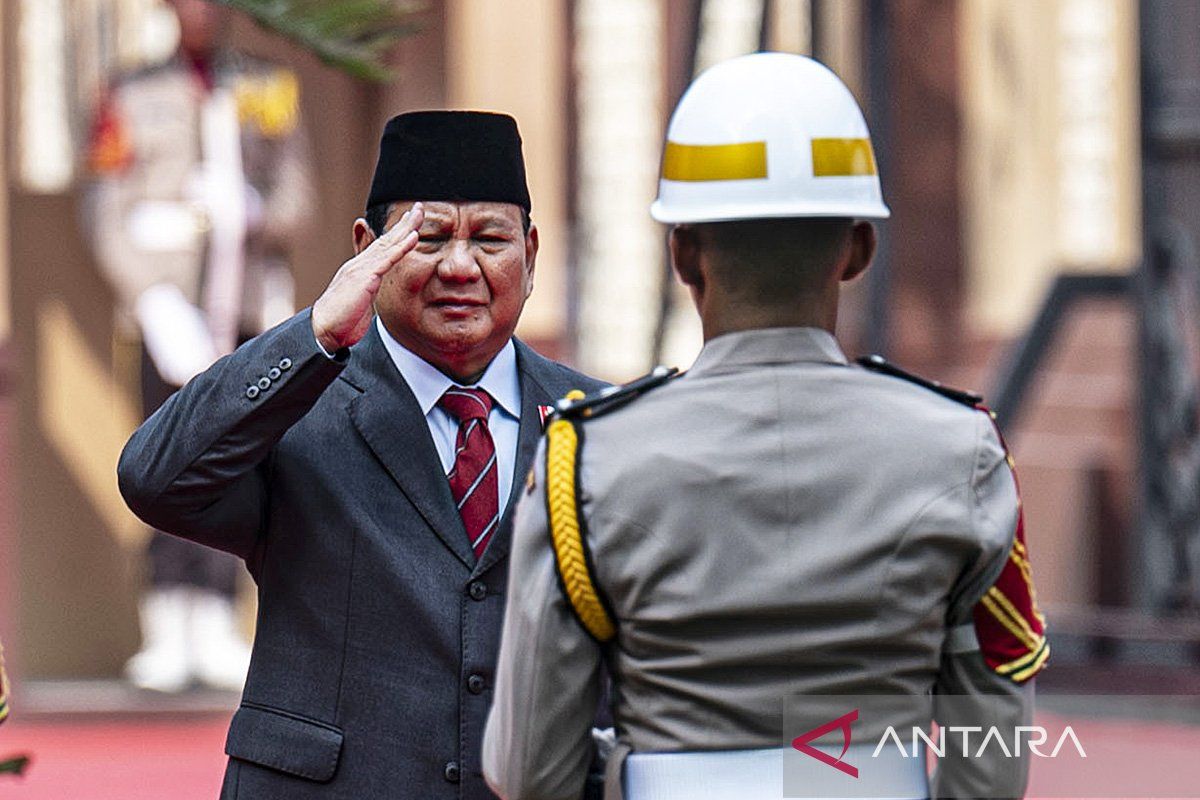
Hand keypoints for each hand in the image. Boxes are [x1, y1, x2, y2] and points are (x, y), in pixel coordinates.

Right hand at [312, 203, 423, 352]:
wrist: (324, 329)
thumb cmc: (340, 320)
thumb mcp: (359, 301)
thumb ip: (368, 289)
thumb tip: (374, 287)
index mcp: (359, 270)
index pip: (381, 247)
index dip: (397, 234)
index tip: (411, 222)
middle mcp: (360, 264)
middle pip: (386, 239)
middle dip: (404, 223)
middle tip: (420, 208)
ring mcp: (362, 268)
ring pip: (388, 243)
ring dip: (406, 228)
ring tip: (419, 213)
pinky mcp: (365, 277)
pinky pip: (388, 259)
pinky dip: (402, 247)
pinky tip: (414, 236)